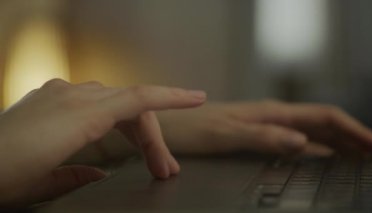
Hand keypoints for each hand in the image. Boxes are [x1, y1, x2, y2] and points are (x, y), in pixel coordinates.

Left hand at [0, 79, 205, 206]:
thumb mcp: (45, 186)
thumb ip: (79, 175)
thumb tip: (101, 173)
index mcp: (78, 116)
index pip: (138, 99)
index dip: (173, 98)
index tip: (198, 98)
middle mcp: (72, 96)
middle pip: (132, 104)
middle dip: (154, 136)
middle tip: (164, 170)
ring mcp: (60, 93)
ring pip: (115, 100)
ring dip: (135, 127)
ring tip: (145, 157)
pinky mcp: (49, 96)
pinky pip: (93, 99)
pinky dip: (112, 116)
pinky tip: (110, 136)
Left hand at [158, 101, 371, 156]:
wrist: (168, 126)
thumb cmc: (193, 128)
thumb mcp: (228, 134)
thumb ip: (264, 137)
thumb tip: (302, 142)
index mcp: (271, 112)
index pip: (324, 116)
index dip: (353, 130)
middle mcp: (271, 117)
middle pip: (322, 124)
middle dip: (351, 137)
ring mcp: (264, 126)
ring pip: (310, 133)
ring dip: (336, 143)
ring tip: (356, 157)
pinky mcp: (255, 136)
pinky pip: (293, 142)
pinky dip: (313, 150)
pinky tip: (317, 158)